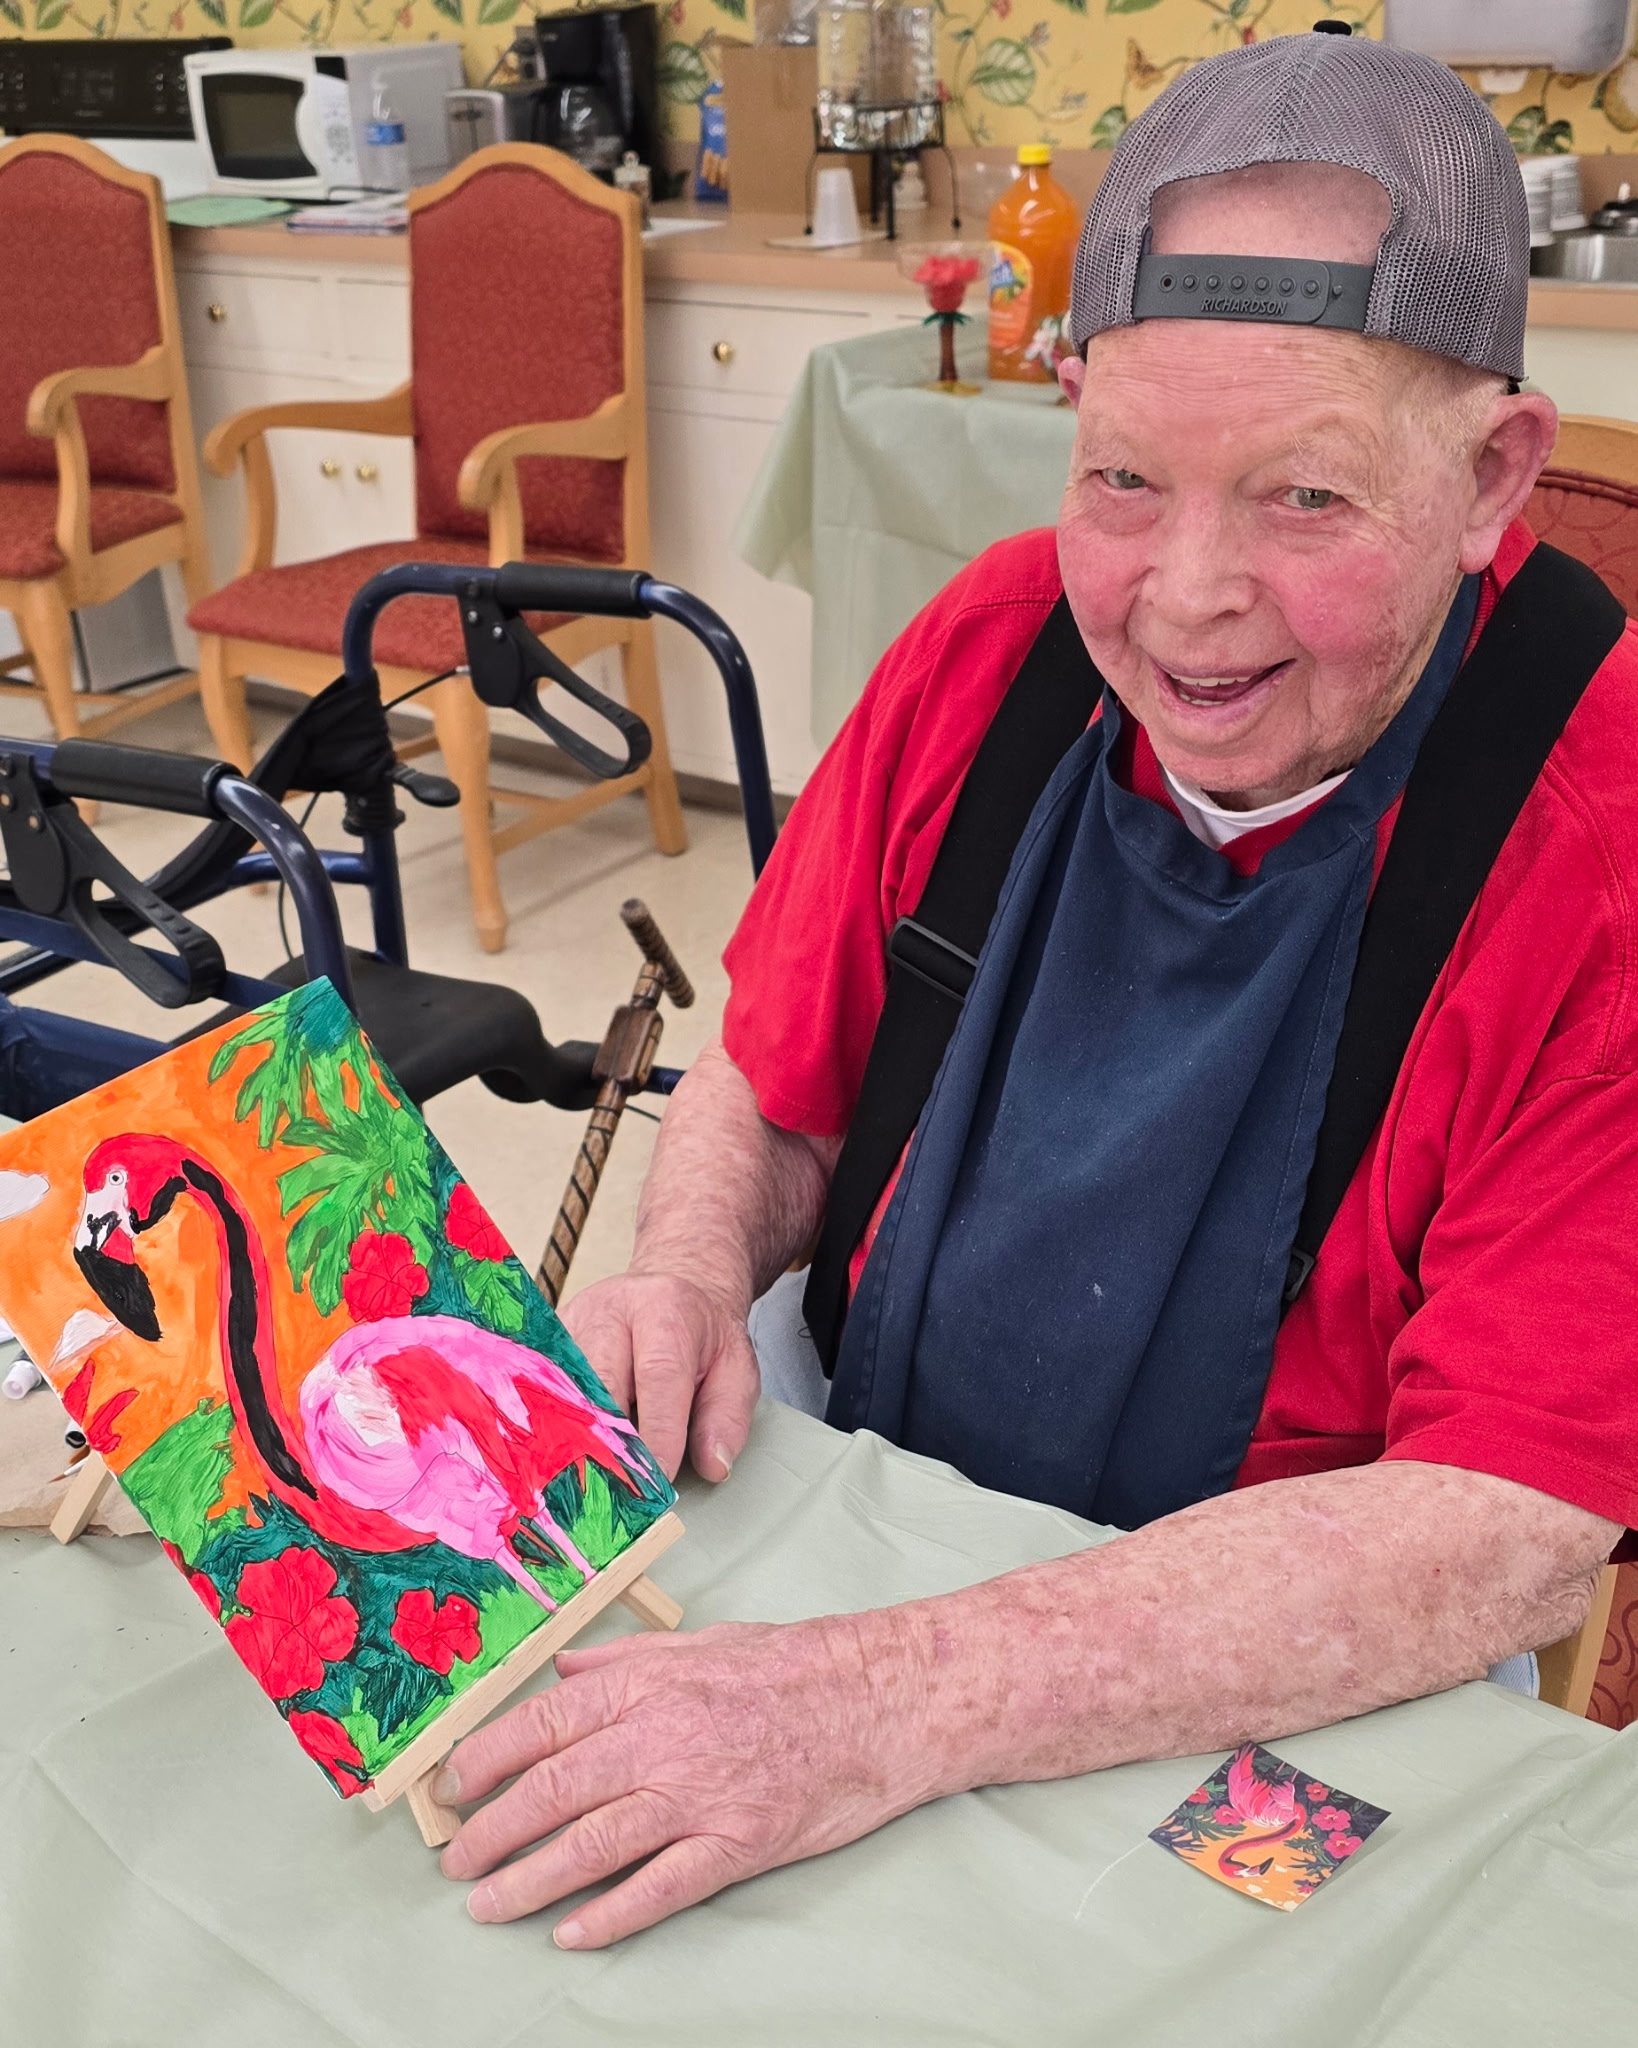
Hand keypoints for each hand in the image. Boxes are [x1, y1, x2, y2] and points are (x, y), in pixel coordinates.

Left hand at [435, 1612, 942, 1946]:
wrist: (882, 1698)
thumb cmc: (794, 1665)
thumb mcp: (703, 1640)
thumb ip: (626, 1656)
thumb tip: (561, 1671)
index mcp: (649, 1683)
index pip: (543, 1723)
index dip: (485, 1759)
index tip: (451, 1786)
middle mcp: (664, 1737)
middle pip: (554, 1789)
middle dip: (493, 1829)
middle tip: (455, 1858)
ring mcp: (701, 1794)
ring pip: (593, 1844)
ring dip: (530, 1879)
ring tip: (488, 1903)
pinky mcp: (738, 1842)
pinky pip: (660, 1887)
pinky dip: (610, 1914)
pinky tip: (572, 1932)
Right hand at [560, 1272, 758, 1482]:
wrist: (673, 1290)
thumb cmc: (703, 1336)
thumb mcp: (736, 1368)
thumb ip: (728, 1417)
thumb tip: (713, 1466)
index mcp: (666, 1309)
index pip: (658, 1376)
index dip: (657, 1434)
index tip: (659, 1483)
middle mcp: (611, 1309)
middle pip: (599, 1384)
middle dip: (609, 1446)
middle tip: (620, 1497)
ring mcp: (572, 1322)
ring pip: (562, 1391)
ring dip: (574, 1442)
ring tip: (587, 1487)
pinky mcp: (548, 1342)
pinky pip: (542, 1391)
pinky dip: (554, 1429)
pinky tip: (564, 1461)